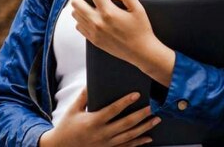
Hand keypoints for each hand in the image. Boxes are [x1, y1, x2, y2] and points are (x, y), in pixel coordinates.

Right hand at [39, 88, 158, 146]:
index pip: (113, 110)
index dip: (125, 102)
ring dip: (144, 128)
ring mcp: (107, 144)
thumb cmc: (67, 127)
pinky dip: (139, 142)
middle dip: (141, 115)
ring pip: (130, 136)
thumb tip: (91, 82)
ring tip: (156, 120)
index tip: (136, 95)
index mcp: (93, 121)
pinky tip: (148, 138)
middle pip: (126, 124)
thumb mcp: (72, 110)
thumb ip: (83, 96)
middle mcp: (102, 134)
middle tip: (153, 108)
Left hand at [71, 0, 174, 83]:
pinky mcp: (93, 39)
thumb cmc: (140, 30)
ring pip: (75, 14)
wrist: (140, 51)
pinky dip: (83, 20)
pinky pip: (78, 26)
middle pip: (76, 2)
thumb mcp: (138, 8)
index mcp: (108, 12)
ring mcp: (93, 32)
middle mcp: (97, 22)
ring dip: (82, 8)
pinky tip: (94, 19)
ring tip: (94, 8)